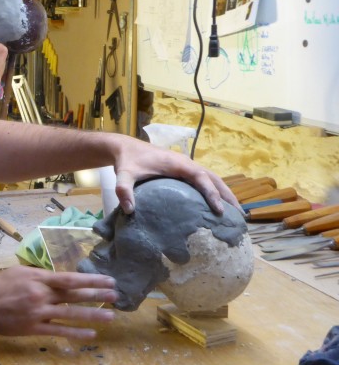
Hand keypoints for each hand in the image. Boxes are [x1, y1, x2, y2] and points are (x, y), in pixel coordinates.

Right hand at [0, 265, 117, 339]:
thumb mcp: (19, 272)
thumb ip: (40, 275)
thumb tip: (58, 277)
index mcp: (38, 279)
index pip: (70, 278)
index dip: (90, 280)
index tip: (107, 280)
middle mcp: (41, 295)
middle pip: (74, 295)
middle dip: (97, 295)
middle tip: (116, 295)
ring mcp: (39, 313)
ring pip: (71, 314)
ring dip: (93, 315)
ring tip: (111, 316)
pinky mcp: (35, 329)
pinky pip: (59, 332)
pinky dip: (76, 333)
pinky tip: (91, 334)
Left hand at [112, 135, 238, 215]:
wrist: (125, 148)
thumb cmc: (127, 161)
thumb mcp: (123, 174)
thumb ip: (124, 190)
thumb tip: (130, 210)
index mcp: (177, 163)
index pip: (200, 177)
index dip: (211, 193)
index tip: (219, 210)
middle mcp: (186, 163)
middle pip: (214, 178)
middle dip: (227, 195)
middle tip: (239, 215)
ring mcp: (186, 167)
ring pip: (212, 179)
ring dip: (225, 194)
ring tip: (236, 213)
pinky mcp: (183, 171)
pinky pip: (204, 181)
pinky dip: (215, 192)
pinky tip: (218, 206)